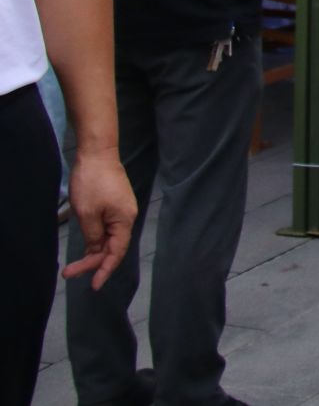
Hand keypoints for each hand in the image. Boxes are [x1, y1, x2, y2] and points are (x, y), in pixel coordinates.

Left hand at [62, 148, 136, 289]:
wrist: (97, 154)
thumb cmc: (93, 183)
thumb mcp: (87, 214)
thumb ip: (93, 235)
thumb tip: (95, 248)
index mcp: (125, 220)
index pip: (117, 252)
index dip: (105, 270)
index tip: (94, 286)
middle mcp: (127, 217)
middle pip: (113, 246)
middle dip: (93, 262)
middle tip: (70, 273)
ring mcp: (121, 210)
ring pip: (109, 238)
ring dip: (93, 252)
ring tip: (74, 265)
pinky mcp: (114, 204)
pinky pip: (107, 228)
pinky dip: (96, 239)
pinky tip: (86, 246)